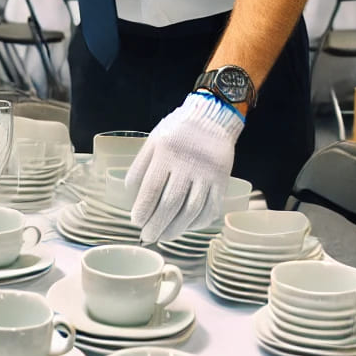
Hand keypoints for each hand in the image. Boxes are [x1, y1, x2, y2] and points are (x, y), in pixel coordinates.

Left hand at [124, 92, 242, 243]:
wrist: (213, 117)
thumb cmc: (178, 130)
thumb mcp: (154, 141)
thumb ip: (141, 166)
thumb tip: (132, 196)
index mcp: (167, 153)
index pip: (152, 188)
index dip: (143, 209)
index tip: (136, 222)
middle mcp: (188, 164)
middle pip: (171, 203)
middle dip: (157, 225)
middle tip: (148, 237)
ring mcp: (208, 174)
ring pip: (192, 210)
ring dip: (177, 228)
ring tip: (165, 237)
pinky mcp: (223, 180)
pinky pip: (211, 208)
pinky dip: (198, 223)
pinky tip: (187, 227)